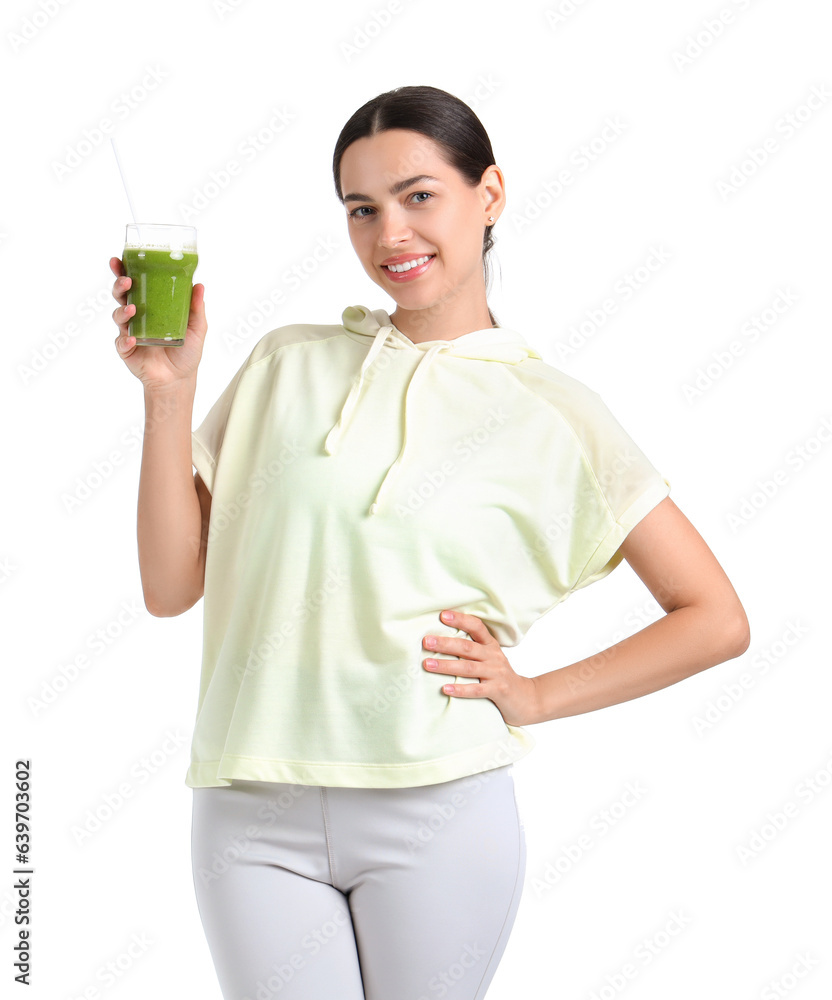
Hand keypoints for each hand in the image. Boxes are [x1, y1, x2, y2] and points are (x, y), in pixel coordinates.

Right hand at [109, 256, 207, 389]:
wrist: (180, 379)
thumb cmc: (187, 351)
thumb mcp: (197, 328)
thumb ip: (196, 308)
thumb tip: (200, 285)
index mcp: (151, 305)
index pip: (136, 284)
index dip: (125, 270)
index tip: (120, 259)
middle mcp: (137, 316)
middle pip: (121, 295)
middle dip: (119, 285)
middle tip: (126, 281)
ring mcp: (130, 332)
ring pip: (118, 316)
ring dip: (122, 310)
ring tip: (132, 309)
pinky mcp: (127, 350)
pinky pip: (121, 343)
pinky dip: (125, 340)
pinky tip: (133, 339)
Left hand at [422, 610, 539, 726]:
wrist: (526, 699)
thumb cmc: (500, 677)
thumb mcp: (490, 659)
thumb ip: (472, 650)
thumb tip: (440, 642)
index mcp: (491, 646)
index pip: (477, 627)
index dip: (461, 620)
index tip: (442, 615)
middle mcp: (494, 657)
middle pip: (467, 647)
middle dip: (445, 644)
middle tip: (426, 641)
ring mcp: (497, 673)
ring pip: (468, 667)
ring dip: (446, 666)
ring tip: (427, 664)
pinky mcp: (498, 691)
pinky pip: (476, 689)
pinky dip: (460, 689)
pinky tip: (446, 688)